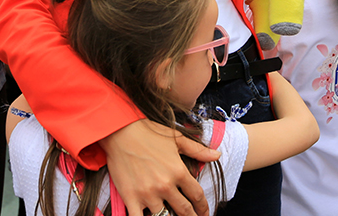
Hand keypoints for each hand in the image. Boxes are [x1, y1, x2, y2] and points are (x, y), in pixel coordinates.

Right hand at [100, 119, 214, 215]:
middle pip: (184, 211)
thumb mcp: (176, 138)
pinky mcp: (131, 198)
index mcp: (178, 171)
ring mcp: (148, 193)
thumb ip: (198, 150)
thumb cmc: (149, 132)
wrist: (120, 131)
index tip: (205, 214)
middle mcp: (165, 185)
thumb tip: (217, 154)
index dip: (204, 208)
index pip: (197, 196)